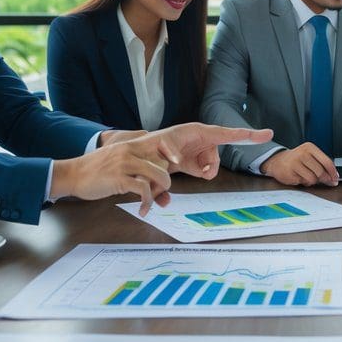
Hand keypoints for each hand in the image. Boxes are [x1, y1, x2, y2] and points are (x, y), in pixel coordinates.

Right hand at [50, 140, 172, 213]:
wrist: (72, 174)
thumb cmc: (95, 169)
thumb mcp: (116, 156)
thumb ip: (135, 160)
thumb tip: (154, 172)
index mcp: (130, 144)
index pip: (160, 143)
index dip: (171, 153)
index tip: (175, 165)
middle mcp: (130, 150)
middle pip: (163, 162)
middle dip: (165, 180)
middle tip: (159, 192)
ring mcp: (125, 163)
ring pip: (157, 174)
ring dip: (160, 191)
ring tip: (154, 200)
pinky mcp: (119, 178)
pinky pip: (143, 190)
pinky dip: (147, 202)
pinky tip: (142, 210)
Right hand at [52, 123, 272, 215]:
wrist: (76, 174)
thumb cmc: (110, 175)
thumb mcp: (141, 175)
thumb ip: (160, 179)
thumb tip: (169, 197)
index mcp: (160, 141)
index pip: (206, 133)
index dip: (237, 132)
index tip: (266, 133)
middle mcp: (150, 143)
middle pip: (185, 159)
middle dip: (192, 171)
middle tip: (177, 181)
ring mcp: (135, 155)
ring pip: (165, 177)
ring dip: (159, 191)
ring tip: (150, 197)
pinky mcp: (123, 171)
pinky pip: (147, 188)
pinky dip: (149, 201)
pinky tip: (146, 209)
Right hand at [261, 143, 338, 186]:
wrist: (277, 161)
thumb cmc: (297, 160)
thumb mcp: (310, 157)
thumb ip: (322, 165)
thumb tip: (334, 178)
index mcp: (310, 148)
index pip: (326, 161)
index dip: (333, 172)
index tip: (335, 179)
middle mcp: (302, 153)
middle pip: (320, 171)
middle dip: (324, 179)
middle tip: (324, 181)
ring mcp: (294, 163)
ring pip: (312, 179)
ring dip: (312, 181)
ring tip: (307, 176)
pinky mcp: (289, 172)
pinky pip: (302, 182)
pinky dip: (303, 182)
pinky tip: (299, 177)